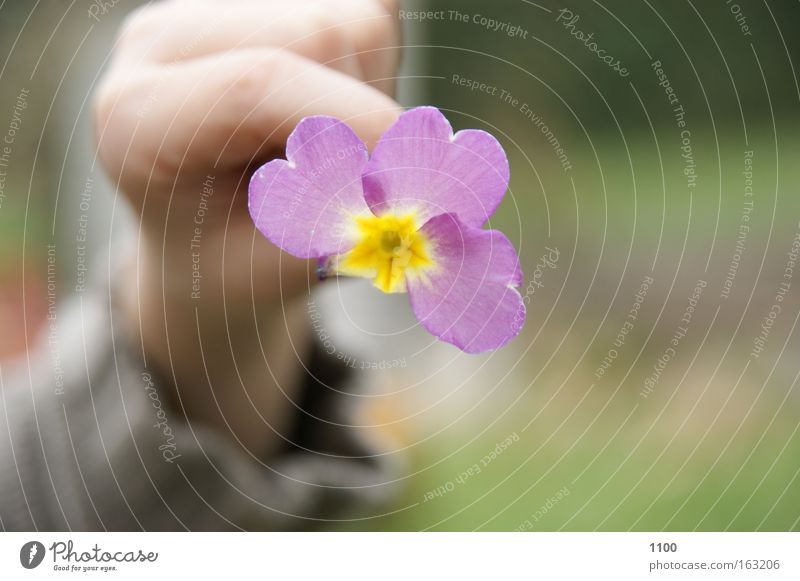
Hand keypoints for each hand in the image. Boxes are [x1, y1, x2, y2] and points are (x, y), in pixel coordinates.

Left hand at [93, 0, 400, 455]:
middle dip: (370, 114)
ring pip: (348, 20)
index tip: (413, 179)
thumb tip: (425, 189)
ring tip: (331, 154)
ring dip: (372, 97)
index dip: (358, 124)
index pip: (257, 84)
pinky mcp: (257, 3)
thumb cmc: (229, 264)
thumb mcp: (274, 270)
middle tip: (371, 184)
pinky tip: (331, 114)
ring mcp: (210, 12)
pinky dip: (372, 73)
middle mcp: (164, 43)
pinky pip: (359, 15)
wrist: (203, 241)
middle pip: (316, 34)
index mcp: (138, 118)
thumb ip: (343, 230)